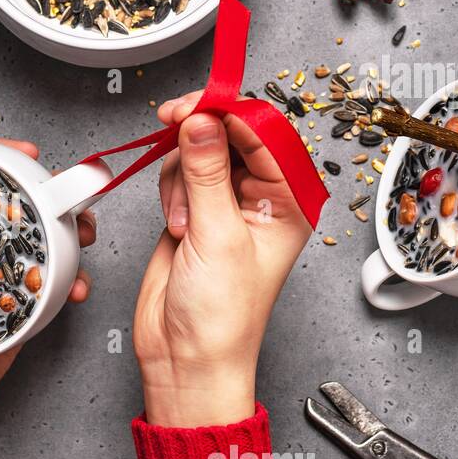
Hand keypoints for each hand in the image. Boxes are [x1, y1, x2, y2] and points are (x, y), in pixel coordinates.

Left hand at [0, 138, 96, 443]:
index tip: (23, 154)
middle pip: (20, 206)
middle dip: (52, 192)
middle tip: (68, 194)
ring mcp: (0, 278)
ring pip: (47, 241)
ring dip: (73, 229)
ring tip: (83, 233)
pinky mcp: (21, 310)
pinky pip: (56, 288)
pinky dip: (74, 282)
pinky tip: (75, 288)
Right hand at [133, 93, 311, 426]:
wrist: (186, 356)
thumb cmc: (223, 316)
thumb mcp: (219, 236)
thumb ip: (207, 172)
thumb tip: (201, 121)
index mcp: (290, 201)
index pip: (265, 134)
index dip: (231, 111)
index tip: (197, 102)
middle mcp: (261, 197)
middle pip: (229, 133)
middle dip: (198, 135)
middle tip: (172, 123)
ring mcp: (224, 203)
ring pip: (196, 150)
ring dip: (179, 175)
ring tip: (183, 220)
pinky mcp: (193, 210)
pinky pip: (177, 172)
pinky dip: (167, 188)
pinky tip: (174, 222)